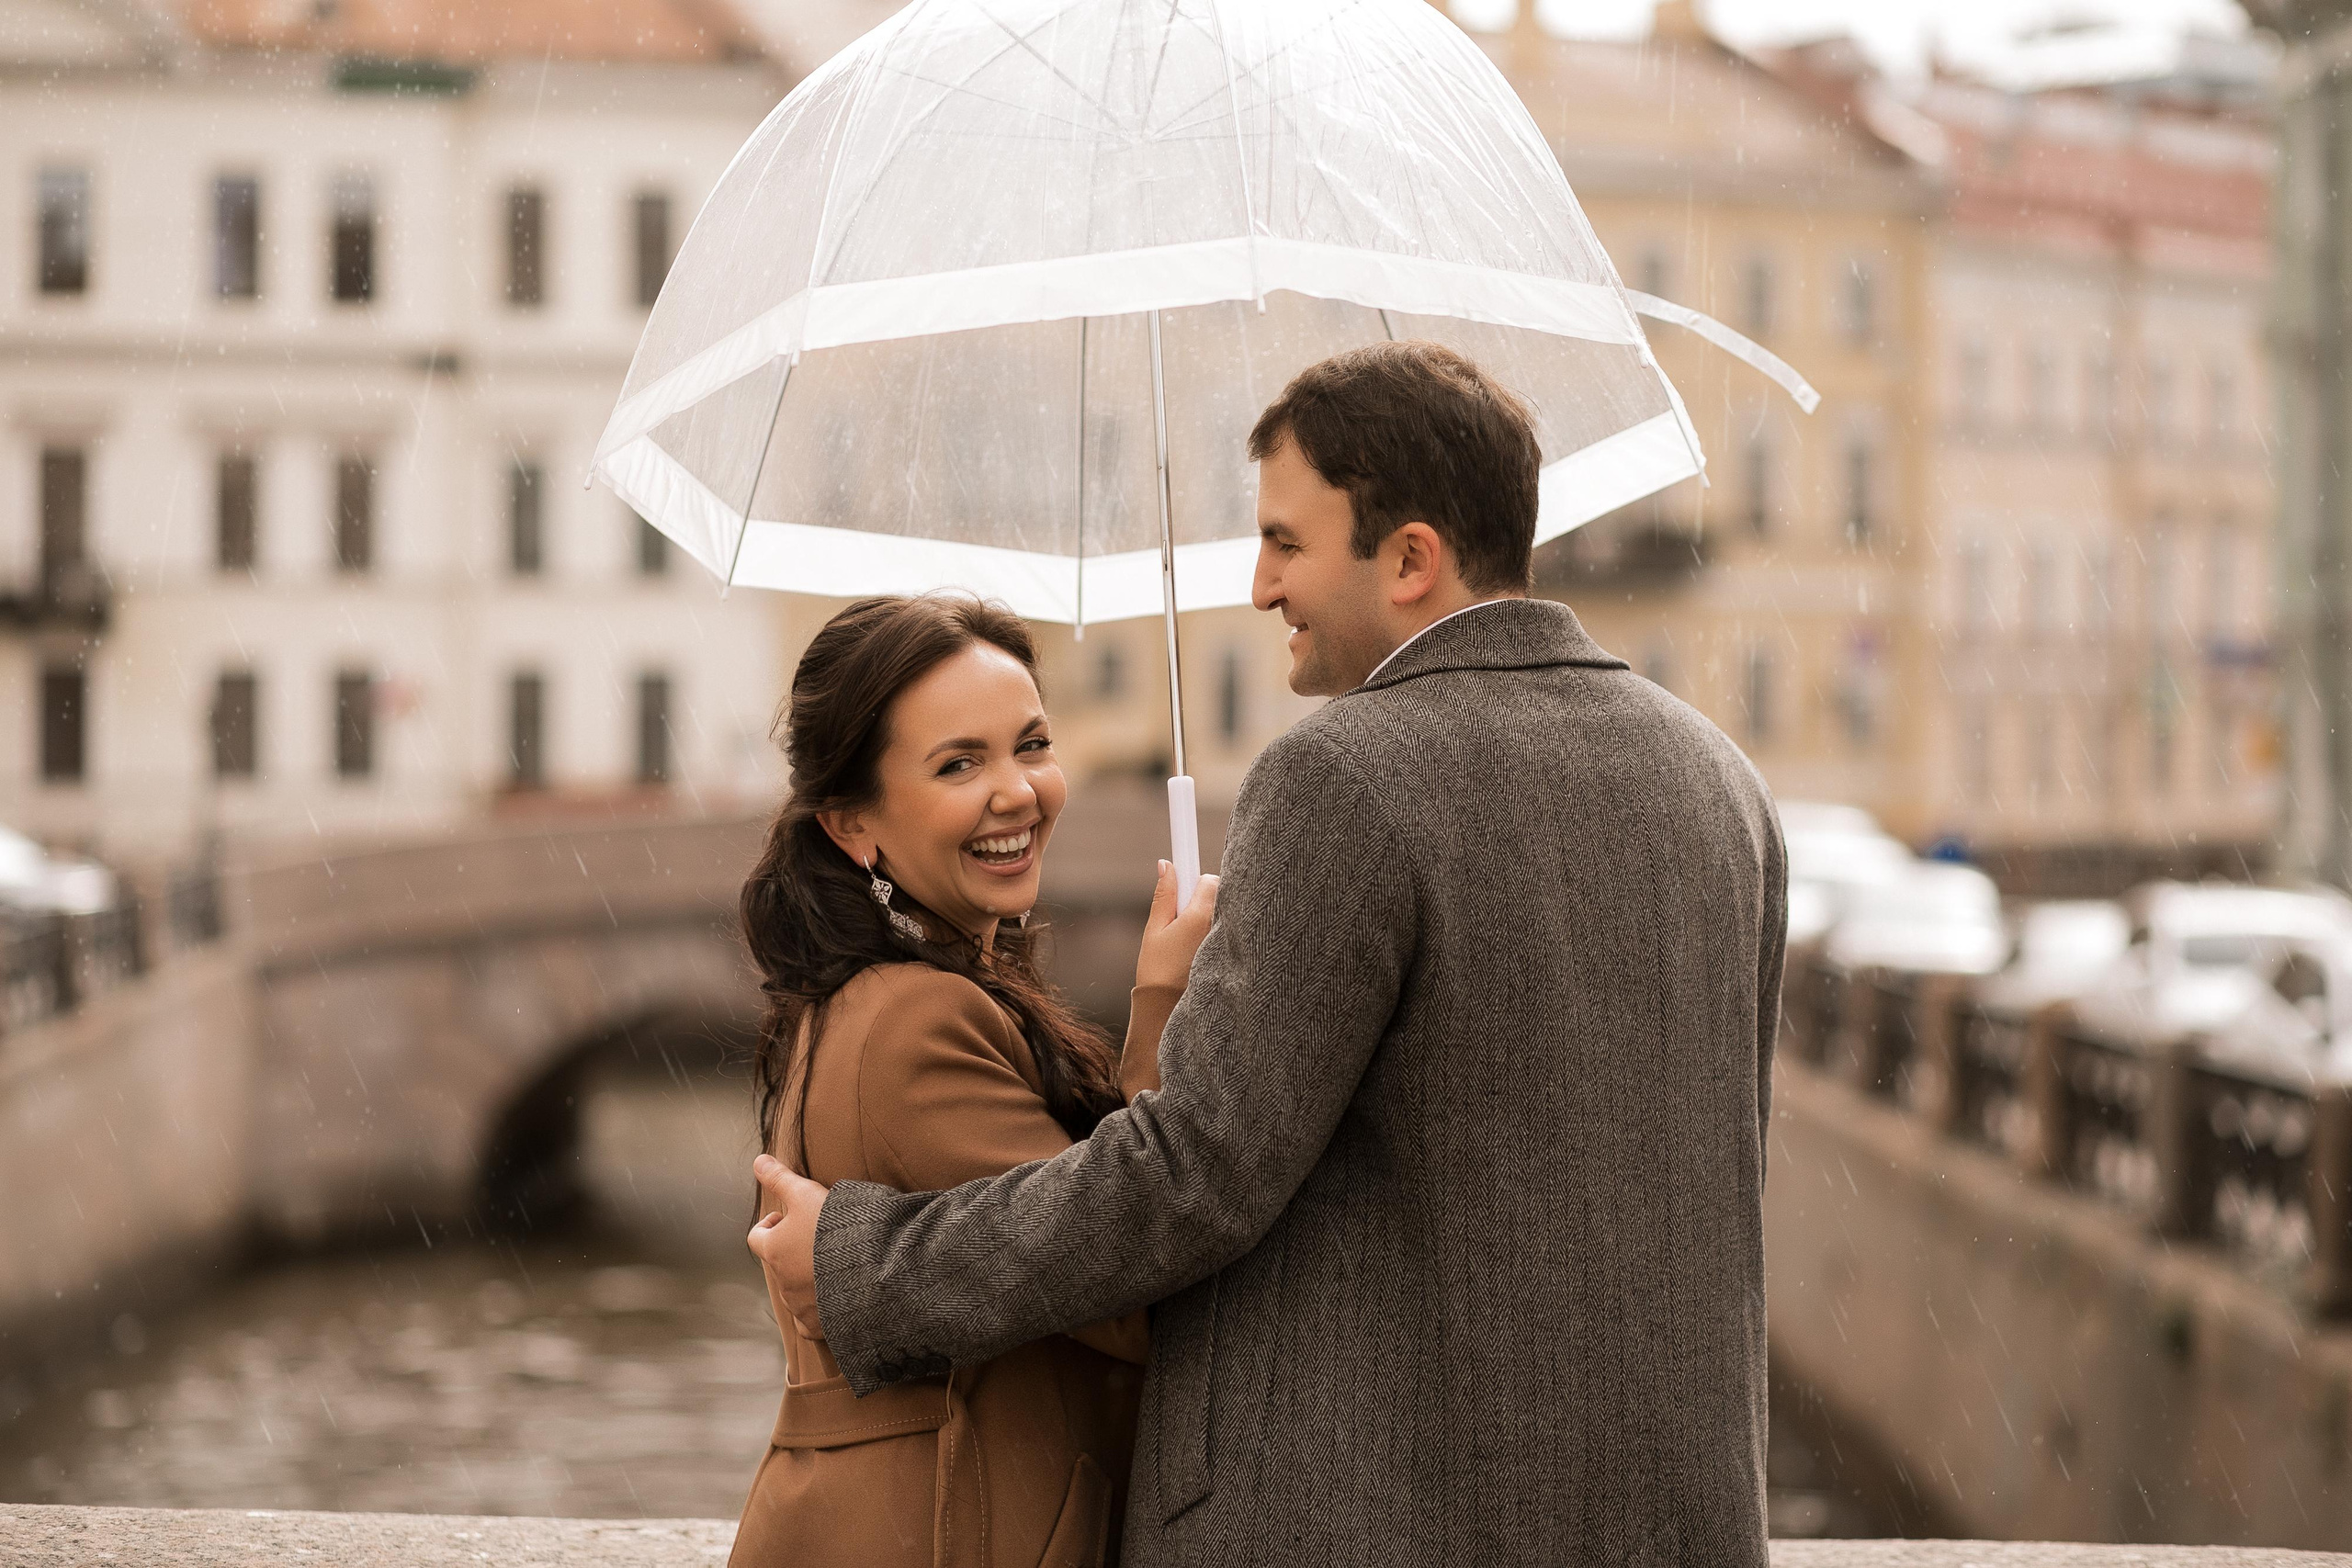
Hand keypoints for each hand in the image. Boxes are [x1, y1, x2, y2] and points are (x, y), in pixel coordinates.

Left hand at [748, 1153, 829, 1339]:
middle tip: (818, 1238)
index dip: (771, 1224)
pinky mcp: (818, 1326)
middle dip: (792, 1251)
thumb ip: (780, 1177)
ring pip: (794, 1291)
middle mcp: (780, 1281)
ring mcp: (798, 1306)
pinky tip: (835, 1299)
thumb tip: (758, 1160)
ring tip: (833, 1265)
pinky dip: (817, 1311)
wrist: (867, 1271)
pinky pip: (809, 1322)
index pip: (756, 1236)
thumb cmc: (833, 1229)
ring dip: (806, 1279)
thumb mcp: (806, 1193)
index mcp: (772, 1250)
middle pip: (777, 1263)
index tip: (791, 1217)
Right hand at [1136, 859, 1218, 991]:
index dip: (1195, 879)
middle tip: (1183, 917)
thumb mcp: (1154, 929)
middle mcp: (1220, 926)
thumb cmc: (1157, 971)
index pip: (1209, 879)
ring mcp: (1228, 941)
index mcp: (1200, 916)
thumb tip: (1166, 865)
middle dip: (1203, 897)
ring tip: (1189, 938)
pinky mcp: (1231, 953)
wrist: (1168, 1008)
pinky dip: (1215, 932)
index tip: (1186, 879)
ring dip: (1210, 915)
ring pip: (1224, 913)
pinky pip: (1228, 931)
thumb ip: (1164, 894)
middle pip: (1219, 894)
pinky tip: (1198, 949)